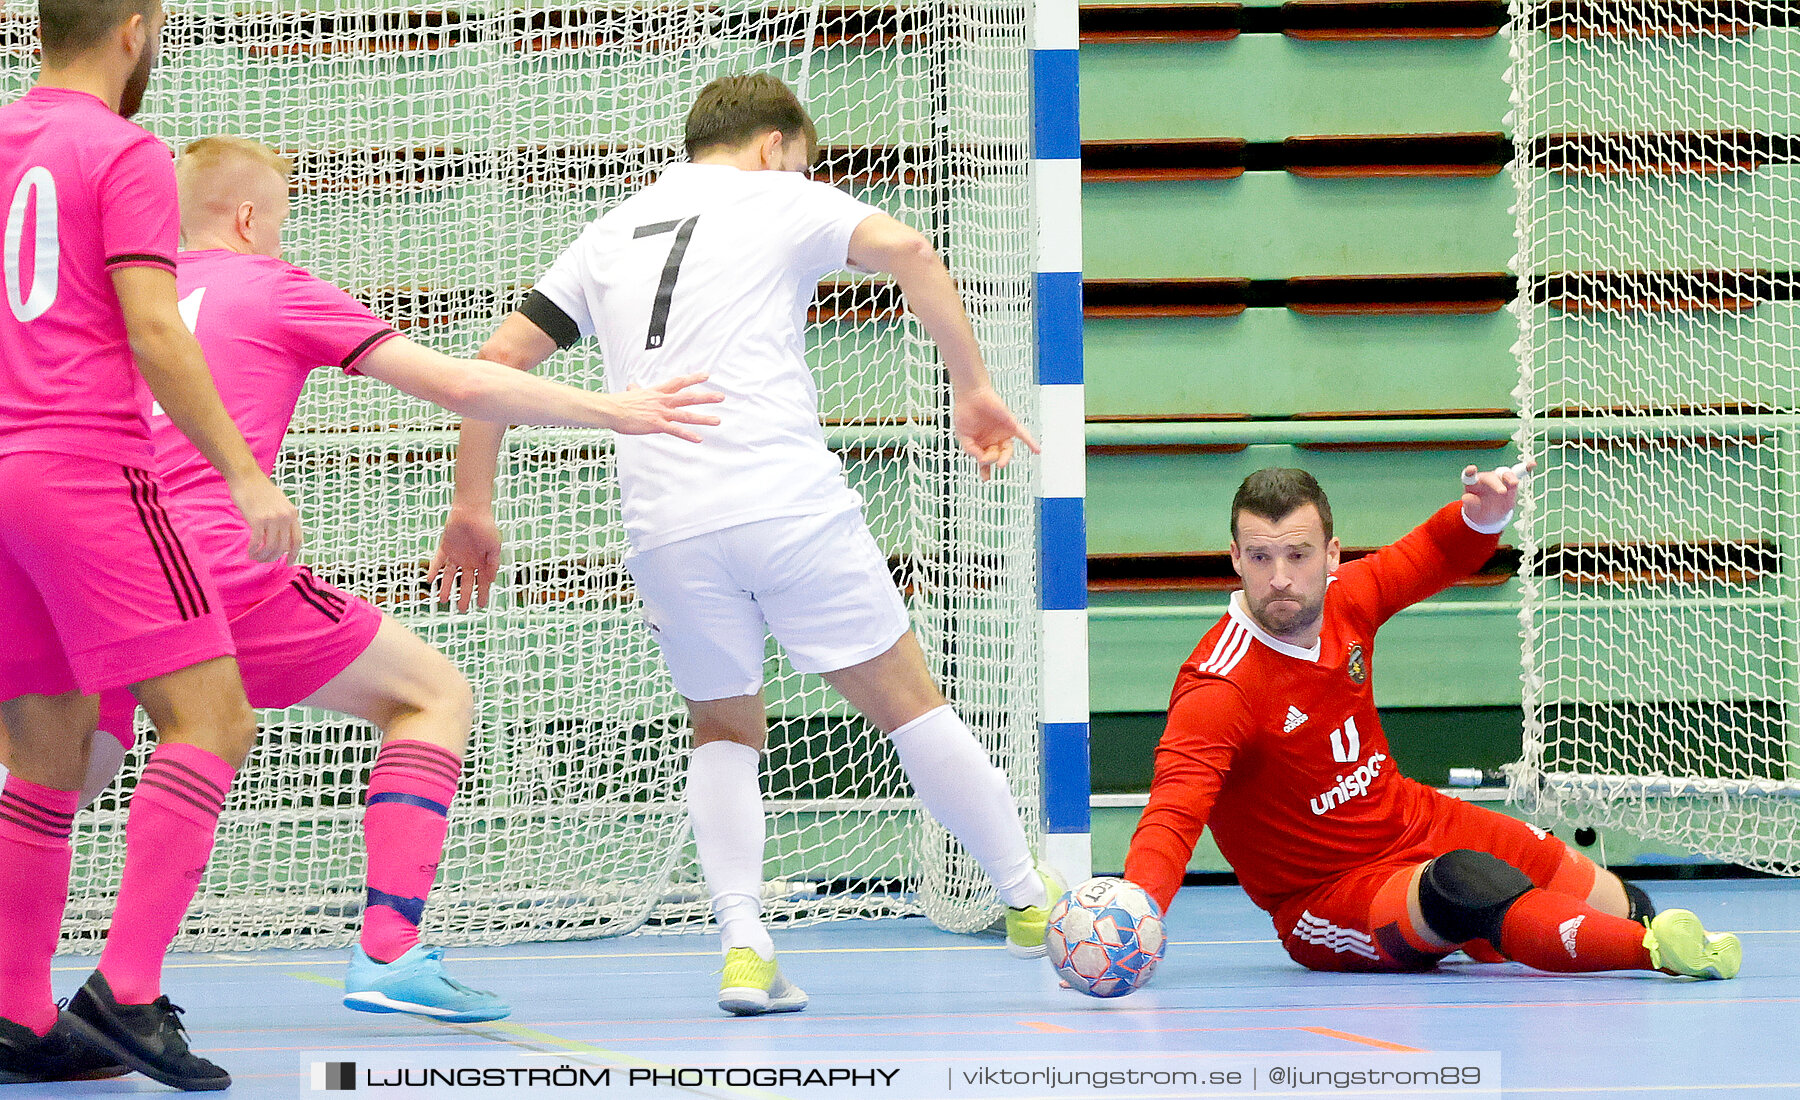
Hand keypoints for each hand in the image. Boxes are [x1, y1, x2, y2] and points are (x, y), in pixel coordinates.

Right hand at [227, 472, 301, 562]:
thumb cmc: (260, 490)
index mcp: (292, 514)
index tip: (289, 563)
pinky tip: (250, 552)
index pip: (297, 540)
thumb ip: (283, 519)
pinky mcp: (258, 520)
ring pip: (271, 547)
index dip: (294, 554)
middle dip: (273, 557)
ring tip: (256, 556)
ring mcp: (272, 519)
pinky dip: (253, 550)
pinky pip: (258, 542)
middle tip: (264, 560)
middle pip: (283, 547)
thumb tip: (282, 540)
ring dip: (263, 556)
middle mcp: (285, 517)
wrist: (247, 477)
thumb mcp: (280, 503)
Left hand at [429, 505, 502, 610]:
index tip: (482, 606)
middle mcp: (469, 561)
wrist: (471, 510)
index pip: (483, 582)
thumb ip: (492, 563)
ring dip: (447, 587)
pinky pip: (438, 561)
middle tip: (462, 609)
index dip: (483, 594)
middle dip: (464, 596)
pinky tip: (429, 579)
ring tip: (443, 600)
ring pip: (450, 576)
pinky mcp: (446, 547)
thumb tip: (492, 580)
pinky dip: (433, 570)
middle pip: (466, 582)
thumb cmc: (486, 526)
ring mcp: (457, 555)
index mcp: (482, 561)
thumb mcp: (494, 546)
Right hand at [602, 373, 723, 441]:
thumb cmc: (619, 403)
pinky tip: (699, 439)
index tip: (707, 376)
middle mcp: (662, 401)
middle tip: (721, 397)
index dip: (693, 378)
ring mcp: (661, 413)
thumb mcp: (631, 393)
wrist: (611, 410)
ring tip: (717, 420)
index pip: (679, 382)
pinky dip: (688, 435)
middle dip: (706, 397)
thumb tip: (633, 387)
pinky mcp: (656, 425)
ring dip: (703, 418)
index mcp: (657, 392)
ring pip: (686, 415)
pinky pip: (675, 430)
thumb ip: (636, 390)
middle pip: (688, 397)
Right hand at [952, 386, 1040, 480]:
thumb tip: (981, 460)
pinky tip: (1036, 451)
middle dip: (992, 461)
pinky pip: (1023, 435)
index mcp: (982, 443)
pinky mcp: (1010, 425)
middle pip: (997, 456)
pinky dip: (1031, 443)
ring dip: (1005, 458)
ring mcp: (1002, 433)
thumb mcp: (963, 436)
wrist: (971, 395)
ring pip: (1008, 450)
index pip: (986, 460)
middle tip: (988, 461)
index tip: (986, 478)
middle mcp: (993, 440)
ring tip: (1001, 464)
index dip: (985, 470)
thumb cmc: (965, 413)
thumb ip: (970, 449)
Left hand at [1461, 459, 1534, 529]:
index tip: (1472, 469)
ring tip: (1514, 483)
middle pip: (1491, 477)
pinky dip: (1525, 469)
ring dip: (1510, 477)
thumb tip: (1466, 497)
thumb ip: (1470, 503)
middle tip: (1502, 492)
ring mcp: (1499, 479)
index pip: (1469, 476)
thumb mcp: (1472, 510)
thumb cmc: (1478, 510)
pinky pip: (1518, 473)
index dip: (1470, 472)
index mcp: (1473, 483)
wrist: (1489, 514)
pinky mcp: (1510, 482)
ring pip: (1505, 474)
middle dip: (1496, 484)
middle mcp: (1486, 478)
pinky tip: (1532, 464)